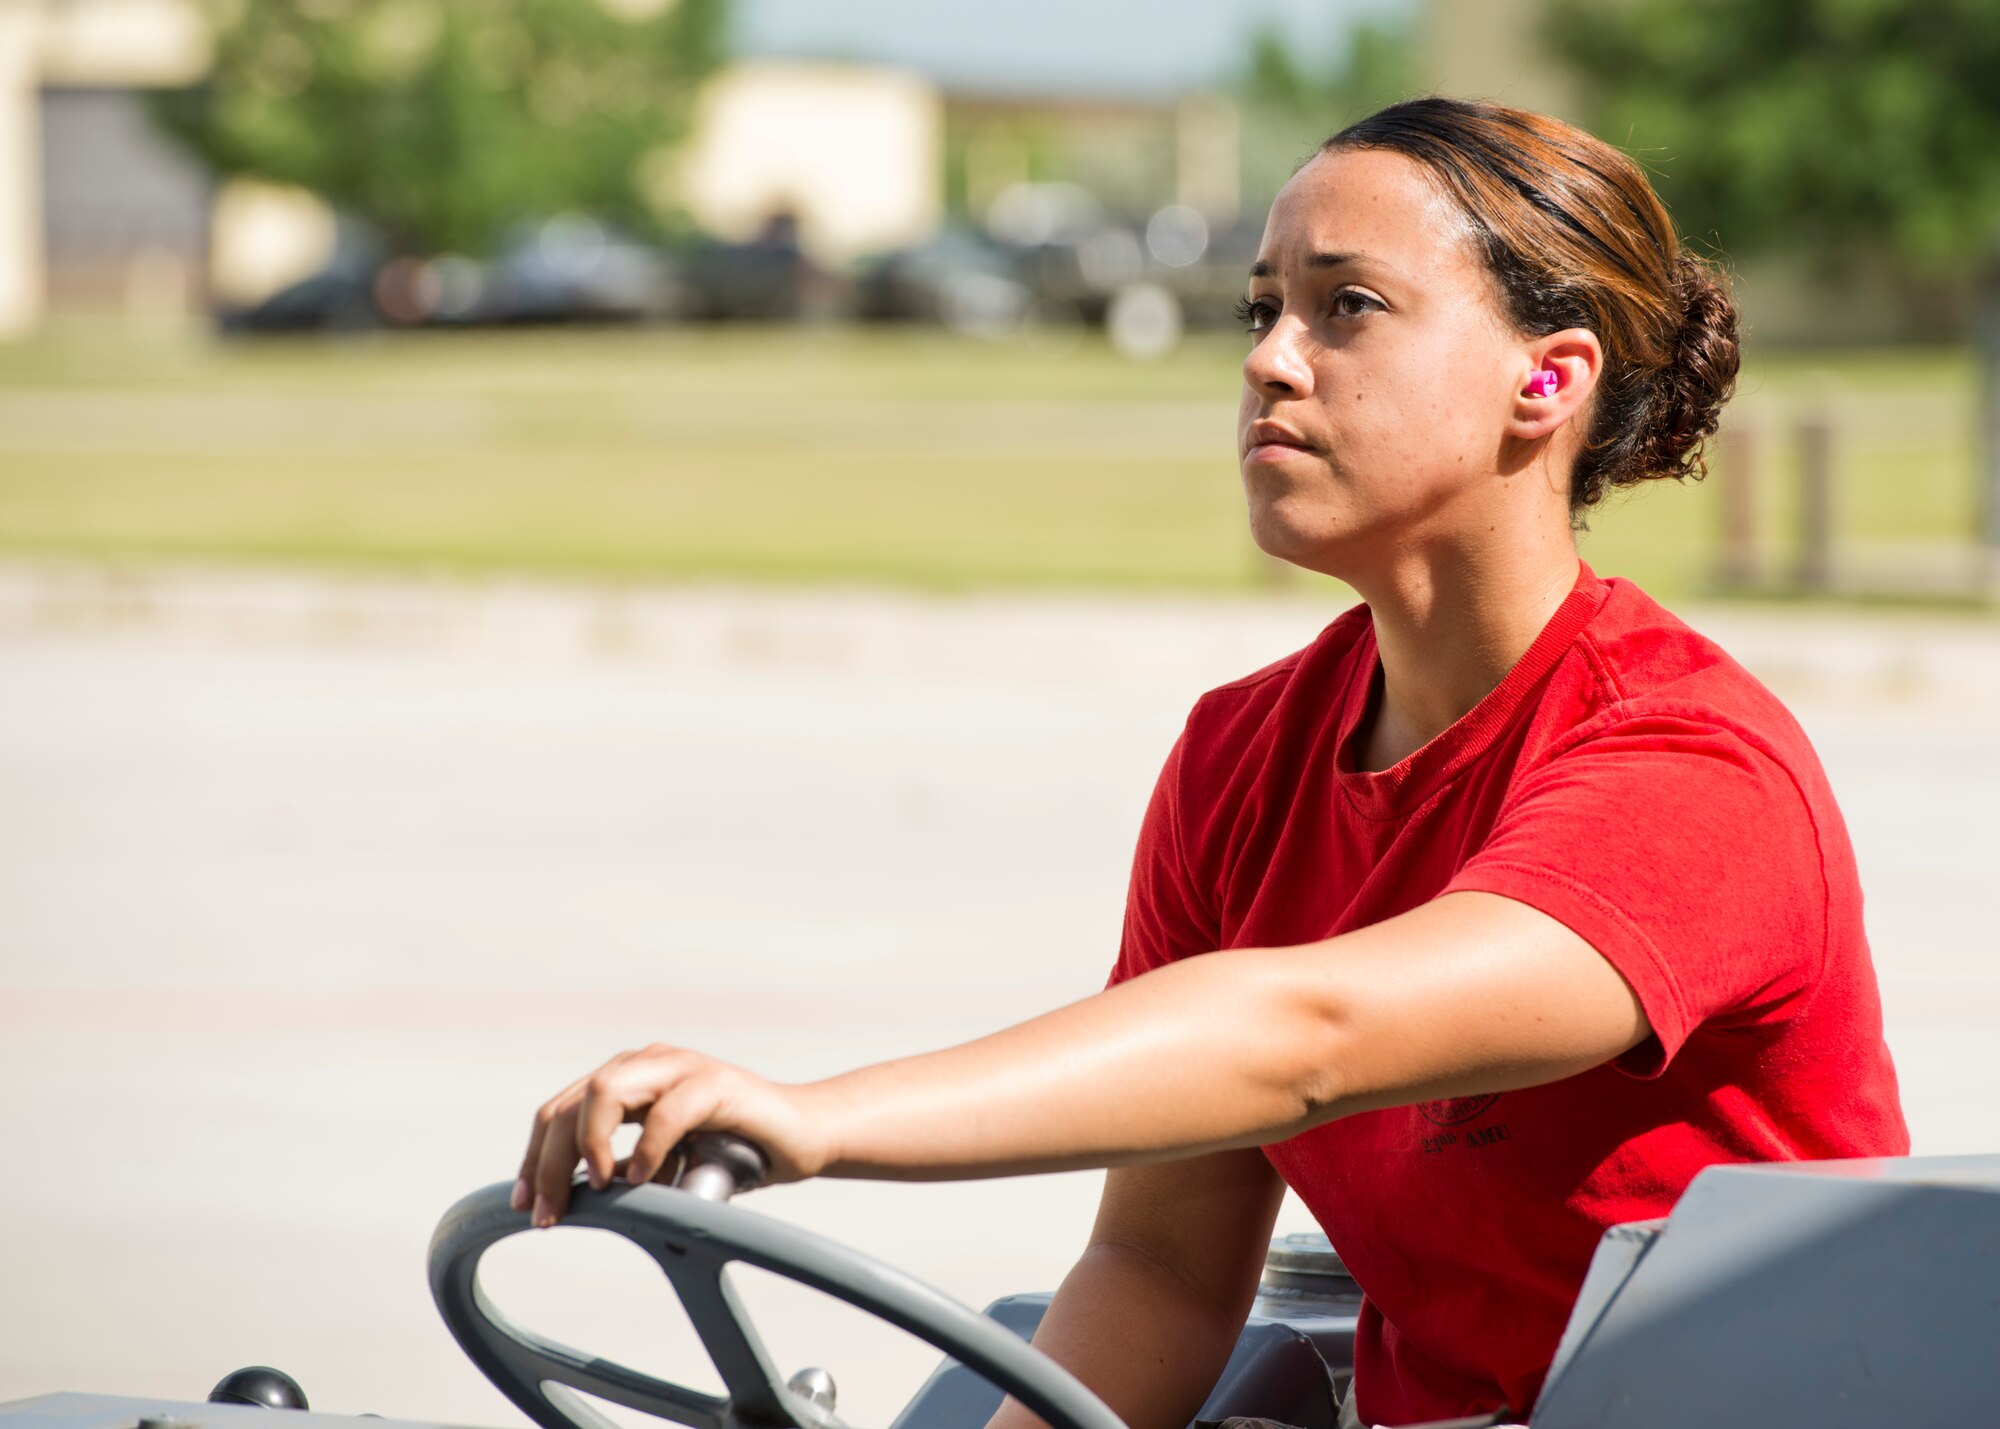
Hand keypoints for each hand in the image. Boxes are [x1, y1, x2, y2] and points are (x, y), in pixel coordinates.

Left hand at [513, 1044, 835, 1227]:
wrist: (801, 1136)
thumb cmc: (734, 1152)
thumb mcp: (664, 1164)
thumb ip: (622, 1169)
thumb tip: (567, 1202)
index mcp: (629, 1079)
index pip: (559, 1111)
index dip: (534, 1158)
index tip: (523, 1205)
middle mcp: (648, 1063)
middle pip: (570, 1103)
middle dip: (547, 1162)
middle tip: (547, 1214)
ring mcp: (681, 1067)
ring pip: (604, 1090)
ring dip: (588, 1145)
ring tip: (597, 1187)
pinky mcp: (716, 1082)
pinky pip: (667, 1110)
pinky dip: (647, 1148)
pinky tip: (643, 1179)